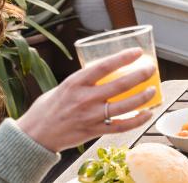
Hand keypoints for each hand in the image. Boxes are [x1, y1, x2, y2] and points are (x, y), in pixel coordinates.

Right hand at [17, 48, 156, 152]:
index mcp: (75, 83)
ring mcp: (90, 116)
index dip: (123, 58)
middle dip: (140, 75)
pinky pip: (120, 126)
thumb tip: (106, 70)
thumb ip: (84, 80)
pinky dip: (137, 120)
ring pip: (124, 106)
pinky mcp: (94, 131)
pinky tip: (147, 114)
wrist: (34, 135)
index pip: (103, 66)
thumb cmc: (49, 108)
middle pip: (119, 85)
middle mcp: (84, 99)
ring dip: (142, 97)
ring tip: (153, 89)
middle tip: (152, 68)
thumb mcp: (64, 87)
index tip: (138, 52)